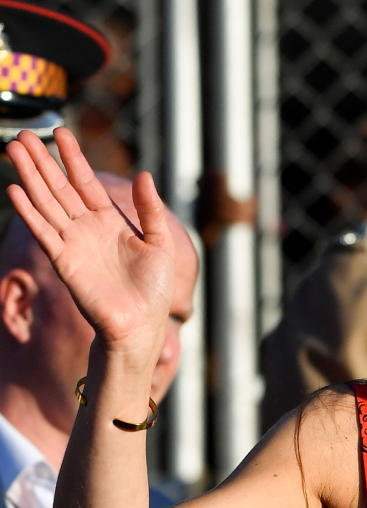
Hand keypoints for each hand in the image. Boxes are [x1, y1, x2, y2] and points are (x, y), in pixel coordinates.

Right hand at [5, 128, 173, 358]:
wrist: (141, 324)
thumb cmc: (153, 288)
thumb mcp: (160, 243)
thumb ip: (151, 210)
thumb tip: (145, 175)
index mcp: (111, 221)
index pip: (87, 182)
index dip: (73, 158)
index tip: (62, 132)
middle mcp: (88, 228)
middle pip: (60, 187)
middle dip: (43, 161)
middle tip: (25, 133)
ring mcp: (73, 243)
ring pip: (47, 203)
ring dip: (30, 177)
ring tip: (13, 149)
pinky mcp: (64, 261)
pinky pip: (44, 232)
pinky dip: (29, 212)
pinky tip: (15, 190)